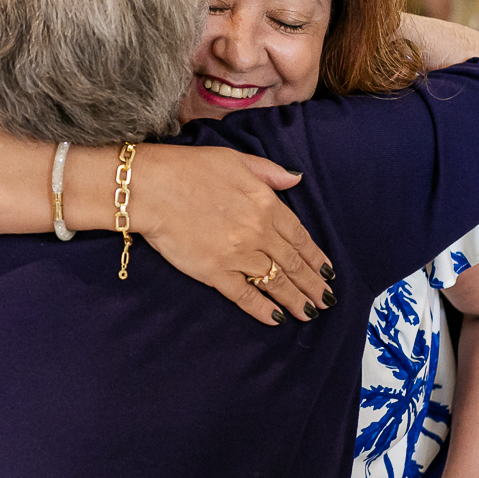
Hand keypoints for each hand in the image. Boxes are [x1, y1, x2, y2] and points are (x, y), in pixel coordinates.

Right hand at [130, 145, 334, 325]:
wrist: (151, 188)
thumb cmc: (188, 168)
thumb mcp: (235, 159)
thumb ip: (269, 172)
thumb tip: (295, 178)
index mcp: (266, 204)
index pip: (299, 236)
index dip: (316, 257)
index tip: (327, 272)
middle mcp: (258, 232)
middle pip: (293, 263)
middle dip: (312, 284)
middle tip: (325, 300)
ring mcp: (237, 254)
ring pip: (275, 282)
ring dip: (296, 300)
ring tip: (309, 313)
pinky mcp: (215, 272)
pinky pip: (245, 296)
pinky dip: (263, 309)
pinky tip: (276, 319)